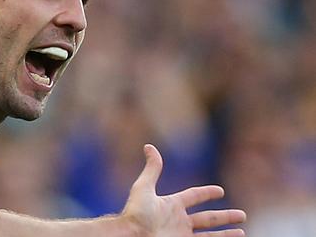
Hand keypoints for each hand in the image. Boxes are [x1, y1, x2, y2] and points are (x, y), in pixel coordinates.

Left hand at [122, 144, 245, 236]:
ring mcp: (182, 235)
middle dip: (224, 217)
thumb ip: (152, 169)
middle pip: (207, 218)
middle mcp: (179, 221)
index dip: (207, 193)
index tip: (220, 191)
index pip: (194, 196)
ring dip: (226, 234)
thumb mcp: (144, 188)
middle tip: (241, 215)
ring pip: (211, 235)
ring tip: (242, 232)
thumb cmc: (136, 213)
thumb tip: (149, 146)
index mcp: (171, 205)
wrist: (132, 236)